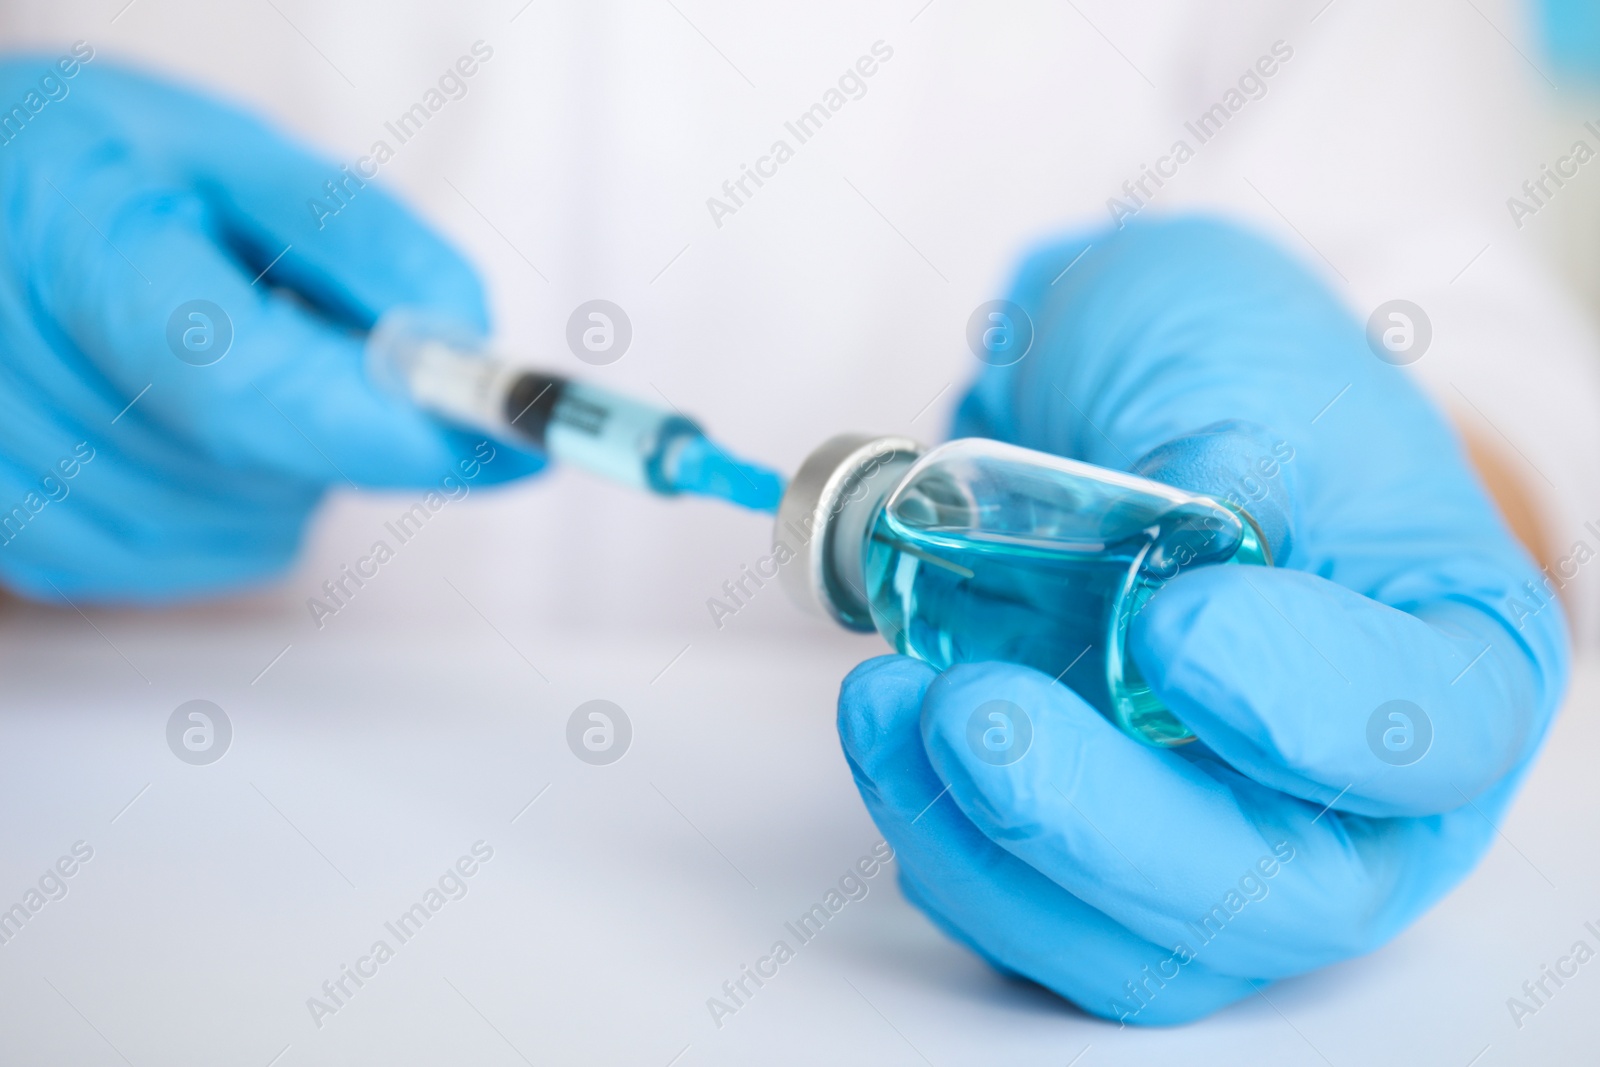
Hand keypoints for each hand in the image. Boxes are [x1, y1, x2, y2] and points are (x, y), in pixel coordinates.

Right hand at [0, 55, 537, 601]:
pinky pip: (209, 555)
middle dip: (346, 413)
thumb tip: (468, 338)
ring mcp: (17, 487)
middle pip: (266, 464)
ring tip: (228, 355)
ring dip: (295, 459)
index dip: (393, 426)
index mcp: (72, 261)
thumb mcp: (221, 150)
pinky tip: (206, 422)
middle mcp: (18, 392)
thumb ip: (351, 235)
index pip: (249, 385)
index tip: (517, 439)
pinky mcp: (30, 546)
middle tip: (309, 325)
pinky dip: (247, 499)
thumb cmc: (91, 168)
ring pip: (255, 526)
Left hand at [837, 217, 1567, 1022]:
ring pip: (1142, 944)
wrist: (1131, 394)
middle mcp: (1357, 787)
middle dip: (1107, 823)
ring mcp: (1228, 838)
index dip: (1307, 709)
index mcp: (1452, 657)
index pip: (1430, 738)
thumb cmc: (1229, 375)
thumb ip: (1232, 467)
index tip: (1170, 628)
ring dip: (994, 850)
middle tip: (976, 716)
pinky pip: (1035, 914)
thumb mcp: (1253, 376)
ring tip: (884, 707)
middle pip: (1280, 892)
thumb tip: (1182, 564)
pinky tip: (887, 743)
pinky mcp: (1104, 855)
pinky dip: (947, 846)